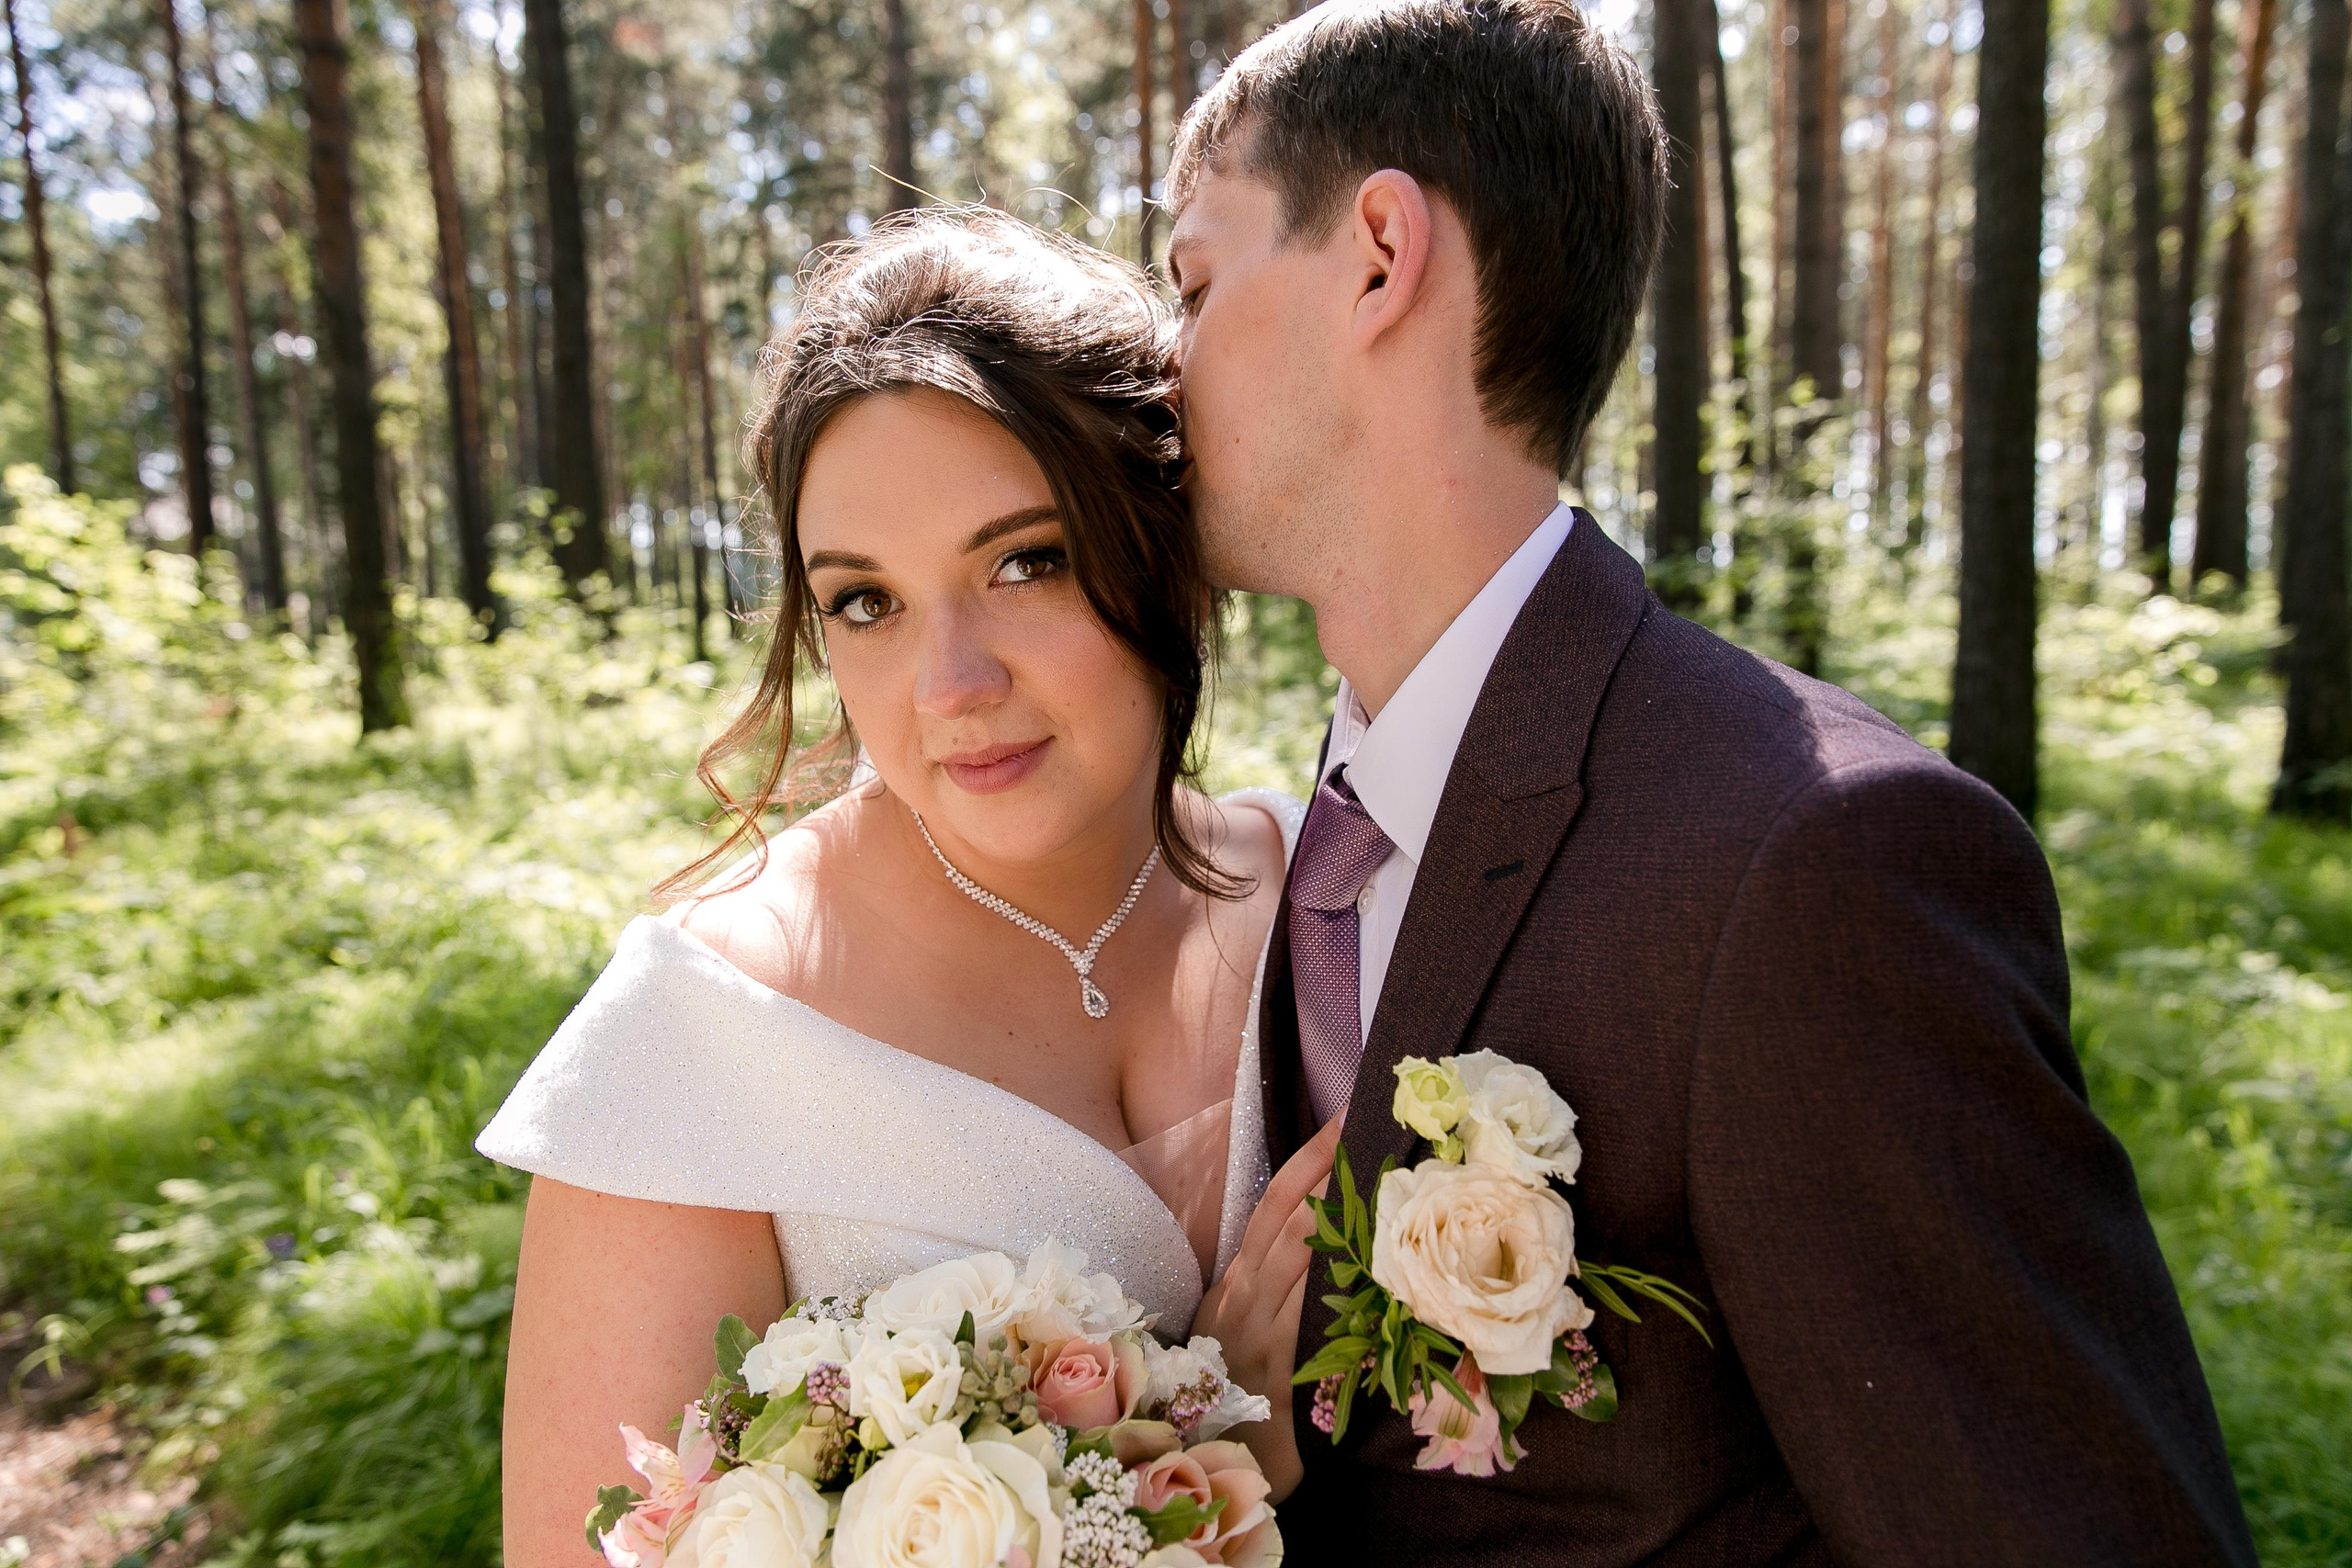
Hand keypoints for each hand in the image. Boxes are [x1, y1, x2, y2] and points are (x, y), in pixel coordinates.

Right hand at [1194, 1115, 1344, 1501]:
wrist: (1225, 1473)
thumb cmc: (1244, 1402)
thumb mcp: (1250, 1334)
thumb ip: (1279, 1288)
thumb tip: (1328, 1235)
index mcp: (1235, 1285)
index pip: (1272, 1203)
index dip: (1309, 1157)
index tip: (1345, 1113)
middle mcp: (1241, 1302)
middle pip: (1286, 1219)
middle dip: (1328, 1167)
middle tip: (1369, 1120)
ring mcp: (1255, 1339)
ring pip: (1296, 1262)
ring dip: (1337, 1214)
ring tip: (1379, 1173)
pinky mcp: (1275, 1379)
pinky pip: (1303, 1323)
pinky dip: (1329, 1288)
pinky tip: (1363, 1261)